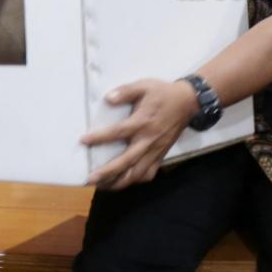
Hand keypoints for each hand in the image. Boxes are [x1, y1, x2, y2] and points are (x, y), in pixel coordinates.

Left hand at [80, 78, 198, 189]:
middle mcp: (148, 140)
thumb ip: (126, 91)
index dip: (100, 138)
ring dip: (119, 182)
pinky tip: (124, 181)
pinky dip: (135, 180)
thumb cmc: (163, 93)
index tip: (84, 141)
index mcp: (142, 122)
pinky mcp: (161, 155)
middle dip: (107, 172)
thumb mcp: (144, 86)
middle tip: (90, 178)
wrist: (188, 102)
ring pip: (137, 173)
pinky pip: (148, 174)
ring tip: (102, 185)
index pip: (118, 132)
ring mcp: (155, 150)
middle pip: (126, 161)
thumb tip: (108, 99)